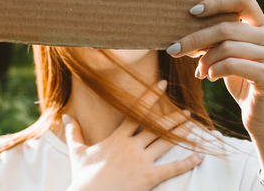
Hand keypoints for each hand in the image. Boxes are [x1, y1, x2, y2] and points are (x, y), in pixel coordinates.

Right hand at [64, 80, 203, 190]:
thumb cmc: (82, 177)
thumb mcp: (77, 152)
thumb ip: (74, 132)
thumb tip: (65, 117)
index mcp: (117, 137)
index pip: (137, 111)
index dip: (151, 97)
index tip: (162, 85)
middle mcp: (131, 145)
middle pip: (156, 125)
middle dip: (171, 115)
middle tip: (185, 108)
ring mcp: (141, 161)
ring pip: (165, 142)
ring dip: (180, 133)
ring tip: (191, 124)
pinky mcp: (148, 177)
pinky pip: (171, 168)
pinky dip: (186, 162)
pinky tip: (199, 157)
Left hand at [168, 0, 263, 138]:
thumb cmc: (242, 83)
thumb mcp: (228, 57)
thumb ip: (217, 40)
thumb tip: (183, 30)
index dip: (216, 2)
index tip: (192, 12)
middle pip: (226, 27)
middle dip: (195, 38)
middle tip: (174, 49)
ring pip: (226, 46)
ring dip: (205, 59)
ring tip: (200, 70)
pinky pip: (232, 65)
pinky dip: (214, 70)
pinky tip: (210, 77)